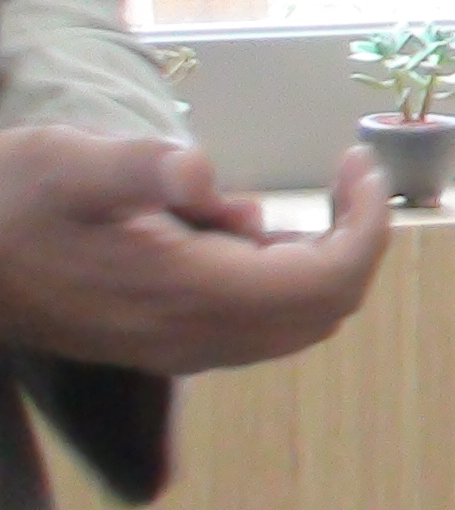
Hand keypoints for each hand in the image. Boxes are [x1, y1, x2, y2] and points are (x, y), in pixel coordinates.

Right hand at [0, 131, 391, 374]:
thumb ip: (144, 166)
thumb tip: (202, 174)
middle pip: (324, 309)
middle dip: (355, 241)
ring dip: (322, 260)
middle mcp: (194, 338)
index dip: (364, 224)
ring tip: (316, 195)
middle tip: (350, 175)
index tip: (357, 161)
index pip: (327, 282)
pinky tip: (248, 225)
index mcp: (188, 296)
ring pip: (294, 322)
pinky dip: (282, 275)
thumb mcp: (71, 162)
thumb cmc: (8, 201)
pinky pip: (256, 323)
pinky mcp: (162, 343)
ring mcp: (178, 348)